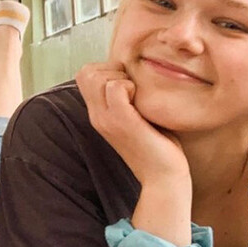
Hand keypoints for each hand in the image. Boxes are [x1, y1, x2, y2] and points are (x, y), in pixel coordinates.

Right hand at [76, 62, 189, 189]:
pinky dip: (130, 86)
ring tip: (137, 95)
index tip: (129, 84)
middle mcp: (96, 116)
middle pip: (86, 72)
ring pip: (96, 76)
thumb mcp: (136, 116)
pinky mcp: (121, 122)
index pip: (84, 74)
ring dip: (121, 77)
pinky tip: (141, 101)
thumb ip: (129, 97)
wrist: (163, 177)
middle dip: (111, 69)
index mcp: (98, 114)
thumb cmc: (158, 146)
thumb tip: (135, 74)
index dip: (106, 69)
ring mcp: (106, 119)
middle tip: (133, 87)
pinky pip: (115, 87)